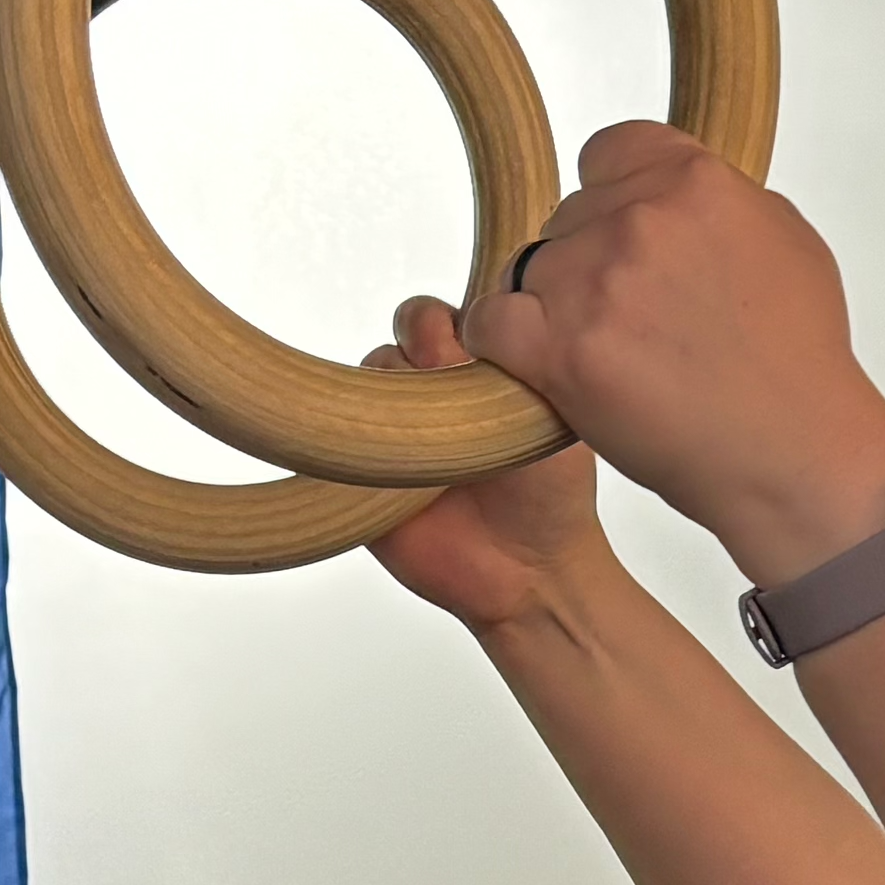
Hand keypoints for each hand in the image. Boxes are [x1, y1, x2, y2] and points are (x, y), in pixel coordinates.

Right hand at [360, 297, 608, 627]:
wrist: (526, 570)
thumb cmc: (547, 496)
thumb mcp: (546, 416)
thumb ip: (510, 363)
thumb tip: (470, 327)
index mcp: (473, 368)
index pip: (442, 314)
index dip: (450, 323)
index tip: (475, 355)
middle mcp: (430, 390)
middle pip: (404, 329)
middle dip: (424, 344)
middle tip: (449, 391)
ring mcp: (393, 428)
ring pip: (370, 372)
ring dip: (395, 394)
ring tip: (432, 440)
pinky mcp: (362, 471)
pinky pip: (337, 433)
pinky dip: (358, 438)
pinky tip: (394, 461)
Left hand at [471, 125, 884, 581]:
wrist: (792, 450)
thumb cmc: (798, 363)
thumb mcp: (785, 240)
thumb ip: (722, 202)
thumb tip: (683, 195)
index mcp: (694, 180)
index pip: (608, 152)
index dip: (608, 197)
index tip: (617, 233)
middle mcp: (641, 219)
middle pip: (568, 218)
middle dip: (585, 264)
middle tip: (624, 320)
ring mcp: (596, 283)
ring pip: (528, 269)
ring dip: (548, 307)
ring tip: (595, 354)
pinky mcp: (561, 351)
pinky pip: (491, 323)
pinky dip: (499, 342)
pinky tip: (527, 362)